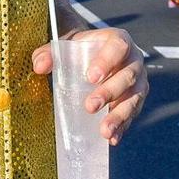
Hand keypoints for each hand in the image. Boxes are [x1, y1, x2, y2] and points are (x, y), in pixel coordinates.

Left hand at [33, 27, 148, 144]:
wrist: (91, 56)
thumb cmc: (79, 50)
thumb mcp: (64, 46)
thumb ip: (49, 53)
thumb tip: (39, 67)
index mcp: (119, 40)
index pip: (118, 46)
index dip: (107, 61)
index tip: (90, 77)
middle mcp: (134, 60)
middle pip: (127, 76)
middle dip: (109, 92)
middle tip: (90, 106)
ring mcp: (138, 81)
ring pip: (134, 98)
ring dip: (119, 115)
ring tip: (104, 131)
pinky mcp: (137, 99)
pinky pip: (133, 114)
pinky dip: (123, 126)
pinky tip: (111, 138)